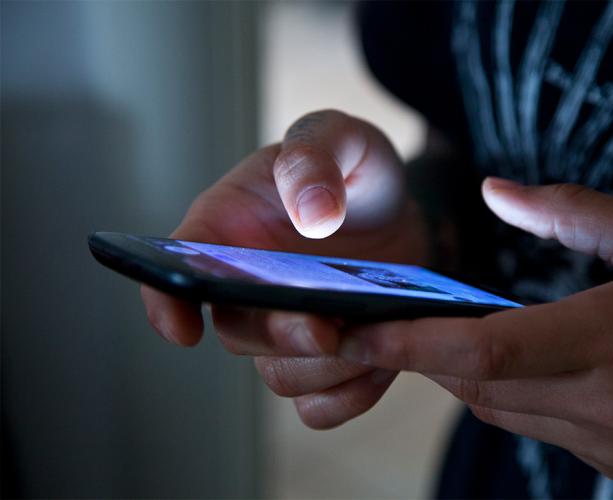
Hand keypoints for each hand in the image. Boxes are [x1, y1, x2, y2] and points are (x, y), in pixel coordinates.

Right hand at [141, 110, 424, 427]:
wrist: (399, 207)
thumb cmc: (352, 167)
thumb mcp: (339, 137)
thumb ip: (315, 155)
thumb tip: (311, 213)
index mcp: (227, 230)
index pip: (173, 271)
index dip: (165, 304)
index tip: (183, 330)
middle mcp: (248, 287)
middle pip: (238, 333)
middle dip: (278, 336)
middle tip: (322, 326)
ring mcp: (287, 327)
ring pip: (281, 376)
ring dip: (324, 368)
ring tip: (371, 333)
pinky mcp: (330, 356)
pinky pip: (325, 402)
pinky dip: (352, 392)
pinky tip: (383, 359)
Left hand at [336, 180, 612, 480]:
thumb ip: (570, 212)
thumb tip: (495, 191)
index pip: (485, 349)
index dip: (410, 342)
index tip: (356, 330)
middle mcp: (608, 401)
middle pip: (478, 383)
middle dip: (425, 353)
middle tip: (385, 320)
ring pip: (499, 409)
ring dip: (463, 372)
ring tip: (445, 332)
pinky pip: (535, 426)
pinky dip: (507, 393)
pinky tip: (514, 361)